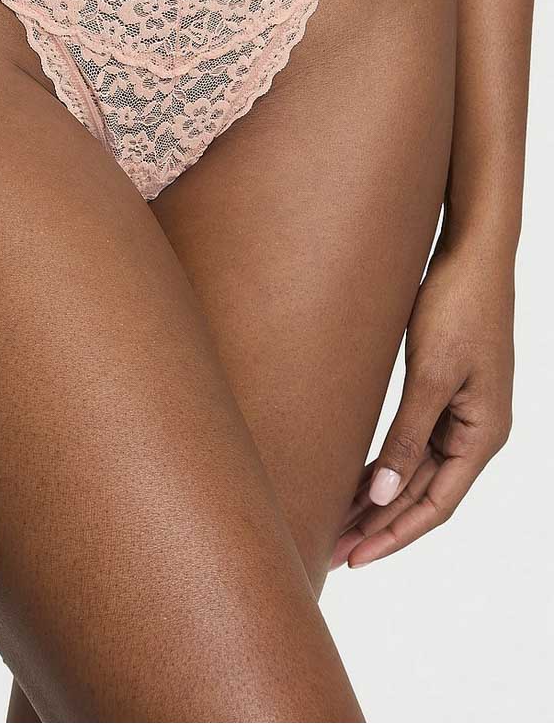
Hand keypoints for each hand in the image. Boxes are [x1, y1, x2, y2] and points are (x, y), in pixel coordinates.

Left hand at [331, 234, 513, 567]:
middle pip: (423, 495)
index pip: (436, 506)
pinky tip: (357, 478)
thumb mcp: (429, 376)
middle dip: (378, 525)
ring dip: (378, 498)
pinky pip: (413, 443)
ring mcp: (459, 413)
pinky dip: (385, 464)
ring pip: (414, 472)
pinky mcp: (441, 391)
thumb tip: (386, 496)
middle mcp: (474, 432)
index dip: (395, 535)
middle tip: (331, 550)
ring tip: (335, 522)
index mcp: (482, 435)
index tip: (355, 557)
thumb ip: (407, 436)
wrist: (469, 254)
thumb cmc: (456, 308)